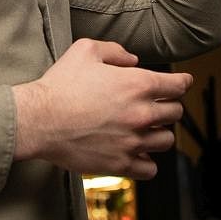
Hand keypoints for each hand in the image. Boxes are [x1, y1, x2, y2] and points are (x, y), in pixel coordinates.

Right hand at [12, 38, 190, 179]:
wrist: (39, 119)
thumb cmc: (60, 85)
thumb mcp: (85, 50)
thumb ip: (115, 51)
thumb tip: (132, 59)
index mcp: (138, 84)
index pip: (178, 85)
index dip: (181, 82)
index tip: (180, 84)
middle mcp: (142, 114)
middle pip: (175, 113)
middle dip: (168, 107)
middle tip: (156, 106)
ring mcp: (133, 141)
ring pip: (166, 141)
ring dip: (159, 134)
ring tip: (146, 131)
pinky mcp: (121, 164)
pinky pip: (151, 169)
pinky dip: (148, 162)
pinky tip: (138, 154)